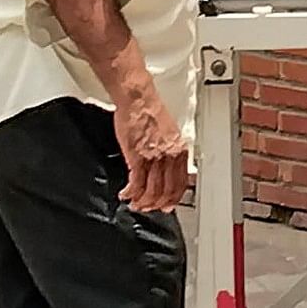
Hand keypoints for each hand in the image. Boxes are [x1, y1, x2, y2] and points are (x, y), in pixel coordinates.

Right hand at [112, 81, 192, 213]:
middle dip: (157, 204)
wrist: (138, 99)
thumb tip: (168, 167)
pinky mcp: (137, 157)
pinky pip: (136, 183)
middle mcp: (169, 156)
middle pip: (167, 191)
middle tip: (148, 208)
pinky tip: (125, 194)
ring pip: (152, 191)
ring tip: (135, 203)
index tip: (167, 205)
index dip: (173, 198)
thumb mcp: (170, 133)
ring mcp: (154, 158)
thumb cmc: (150, 111)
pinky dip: (131, 193)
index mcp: (179, 150)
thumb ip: (171, 151)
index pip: (181, 183)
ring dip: (142, 201)